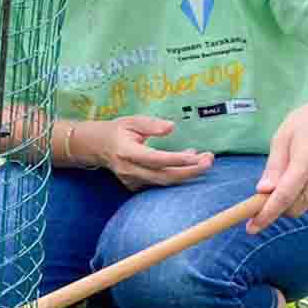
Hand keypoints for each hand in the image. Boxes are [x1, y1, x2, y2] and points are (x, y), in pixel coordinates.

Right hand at [88, 116, 212, 190]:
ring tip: (204, 160)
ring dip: (186, 173)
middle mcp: (129, 169)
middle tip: (209, 160)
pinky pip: (159, 184)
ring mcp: (131, 180)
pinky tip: (187, 164)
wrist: (98, 147)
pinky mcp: (134, 186)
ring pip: (164, 182)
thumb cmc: (118, 130)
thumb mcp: (132, 121)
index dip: (177, 159)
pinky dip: (176, 176)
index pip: (155, 159)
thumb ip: (151, 124)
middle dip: (189, 171)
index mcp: (126, 152)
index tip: (196, 155)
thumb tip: (172, 127)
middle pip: (163, 176)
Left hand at [248, 86, 307, 232]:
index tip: (252, 227)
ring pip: (307, 204)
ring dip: (293, 199)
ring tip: (292, 174)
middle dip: (277, 209)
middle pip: (295, 207)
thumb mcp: (283, 136)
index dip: (266, 215)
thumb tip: (263, 192)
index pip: (284, 196)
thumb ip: (274, 166)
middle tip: (263, 199)